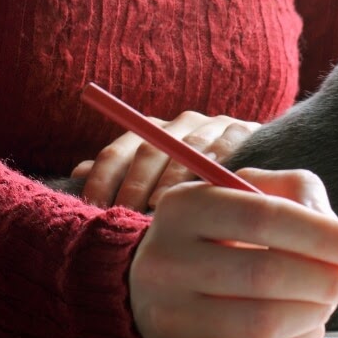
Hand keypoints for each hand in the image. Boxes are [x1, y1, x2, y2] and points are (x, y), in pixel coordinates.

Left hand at [71, 111, 259, 210]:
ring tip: (161, 207)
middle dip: (135, 183)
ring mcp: (212, 124)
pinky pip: (227, 147)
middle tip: (126, 213)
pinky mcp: (243, 130)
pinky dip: (214, 167)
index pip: (118, 151)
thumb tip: (77, 174)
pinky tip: (206, 194)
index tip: (94, 208)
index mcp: (151, 132)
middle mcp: (179, 124)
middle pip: (150, 149)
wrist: (260, 157)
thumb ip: (119, 174)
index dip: (103, 179)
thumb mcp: (155, 177)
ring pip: (185, 149)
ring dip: (172, 179)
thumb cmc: (197, 179)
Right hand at [128, 168, 337, 337]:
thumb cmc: (222, 231)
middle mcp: (167, 261)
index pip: (264, 219)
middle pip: (265, 275)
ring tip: (329, 297)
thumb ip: (300, 196)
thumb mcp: (253, 191)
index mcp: (185, 207)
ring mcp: (171, 315)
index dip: (325, 236)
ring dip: (317, 311)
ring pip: (266, 322)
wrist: (158, 281)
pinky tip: (302, 319)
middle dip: (328, 279)